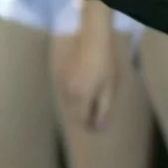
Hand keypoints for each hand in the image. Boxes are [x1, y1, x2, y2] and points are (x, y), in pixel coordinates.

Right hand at [53, 18, 119, 132]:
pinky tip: (80, 89)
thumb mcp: (109, 87)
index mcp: (80, 98)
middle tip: (95, 116)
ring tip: (88, 103)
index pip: (81, 121)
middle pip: (71, 114)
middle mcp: (66, 93)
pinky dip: (71, 97)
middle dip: (82, 118)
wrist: (91, 39)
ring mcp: (60, 83)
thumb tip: (99, 128)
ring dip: (76, 108)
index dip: (90, 126)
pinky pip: (63, 93)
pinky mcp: (58, 74)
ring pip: (65, 104)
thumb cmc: (105, 63)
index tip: (99, 126)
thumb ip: (103, 109)